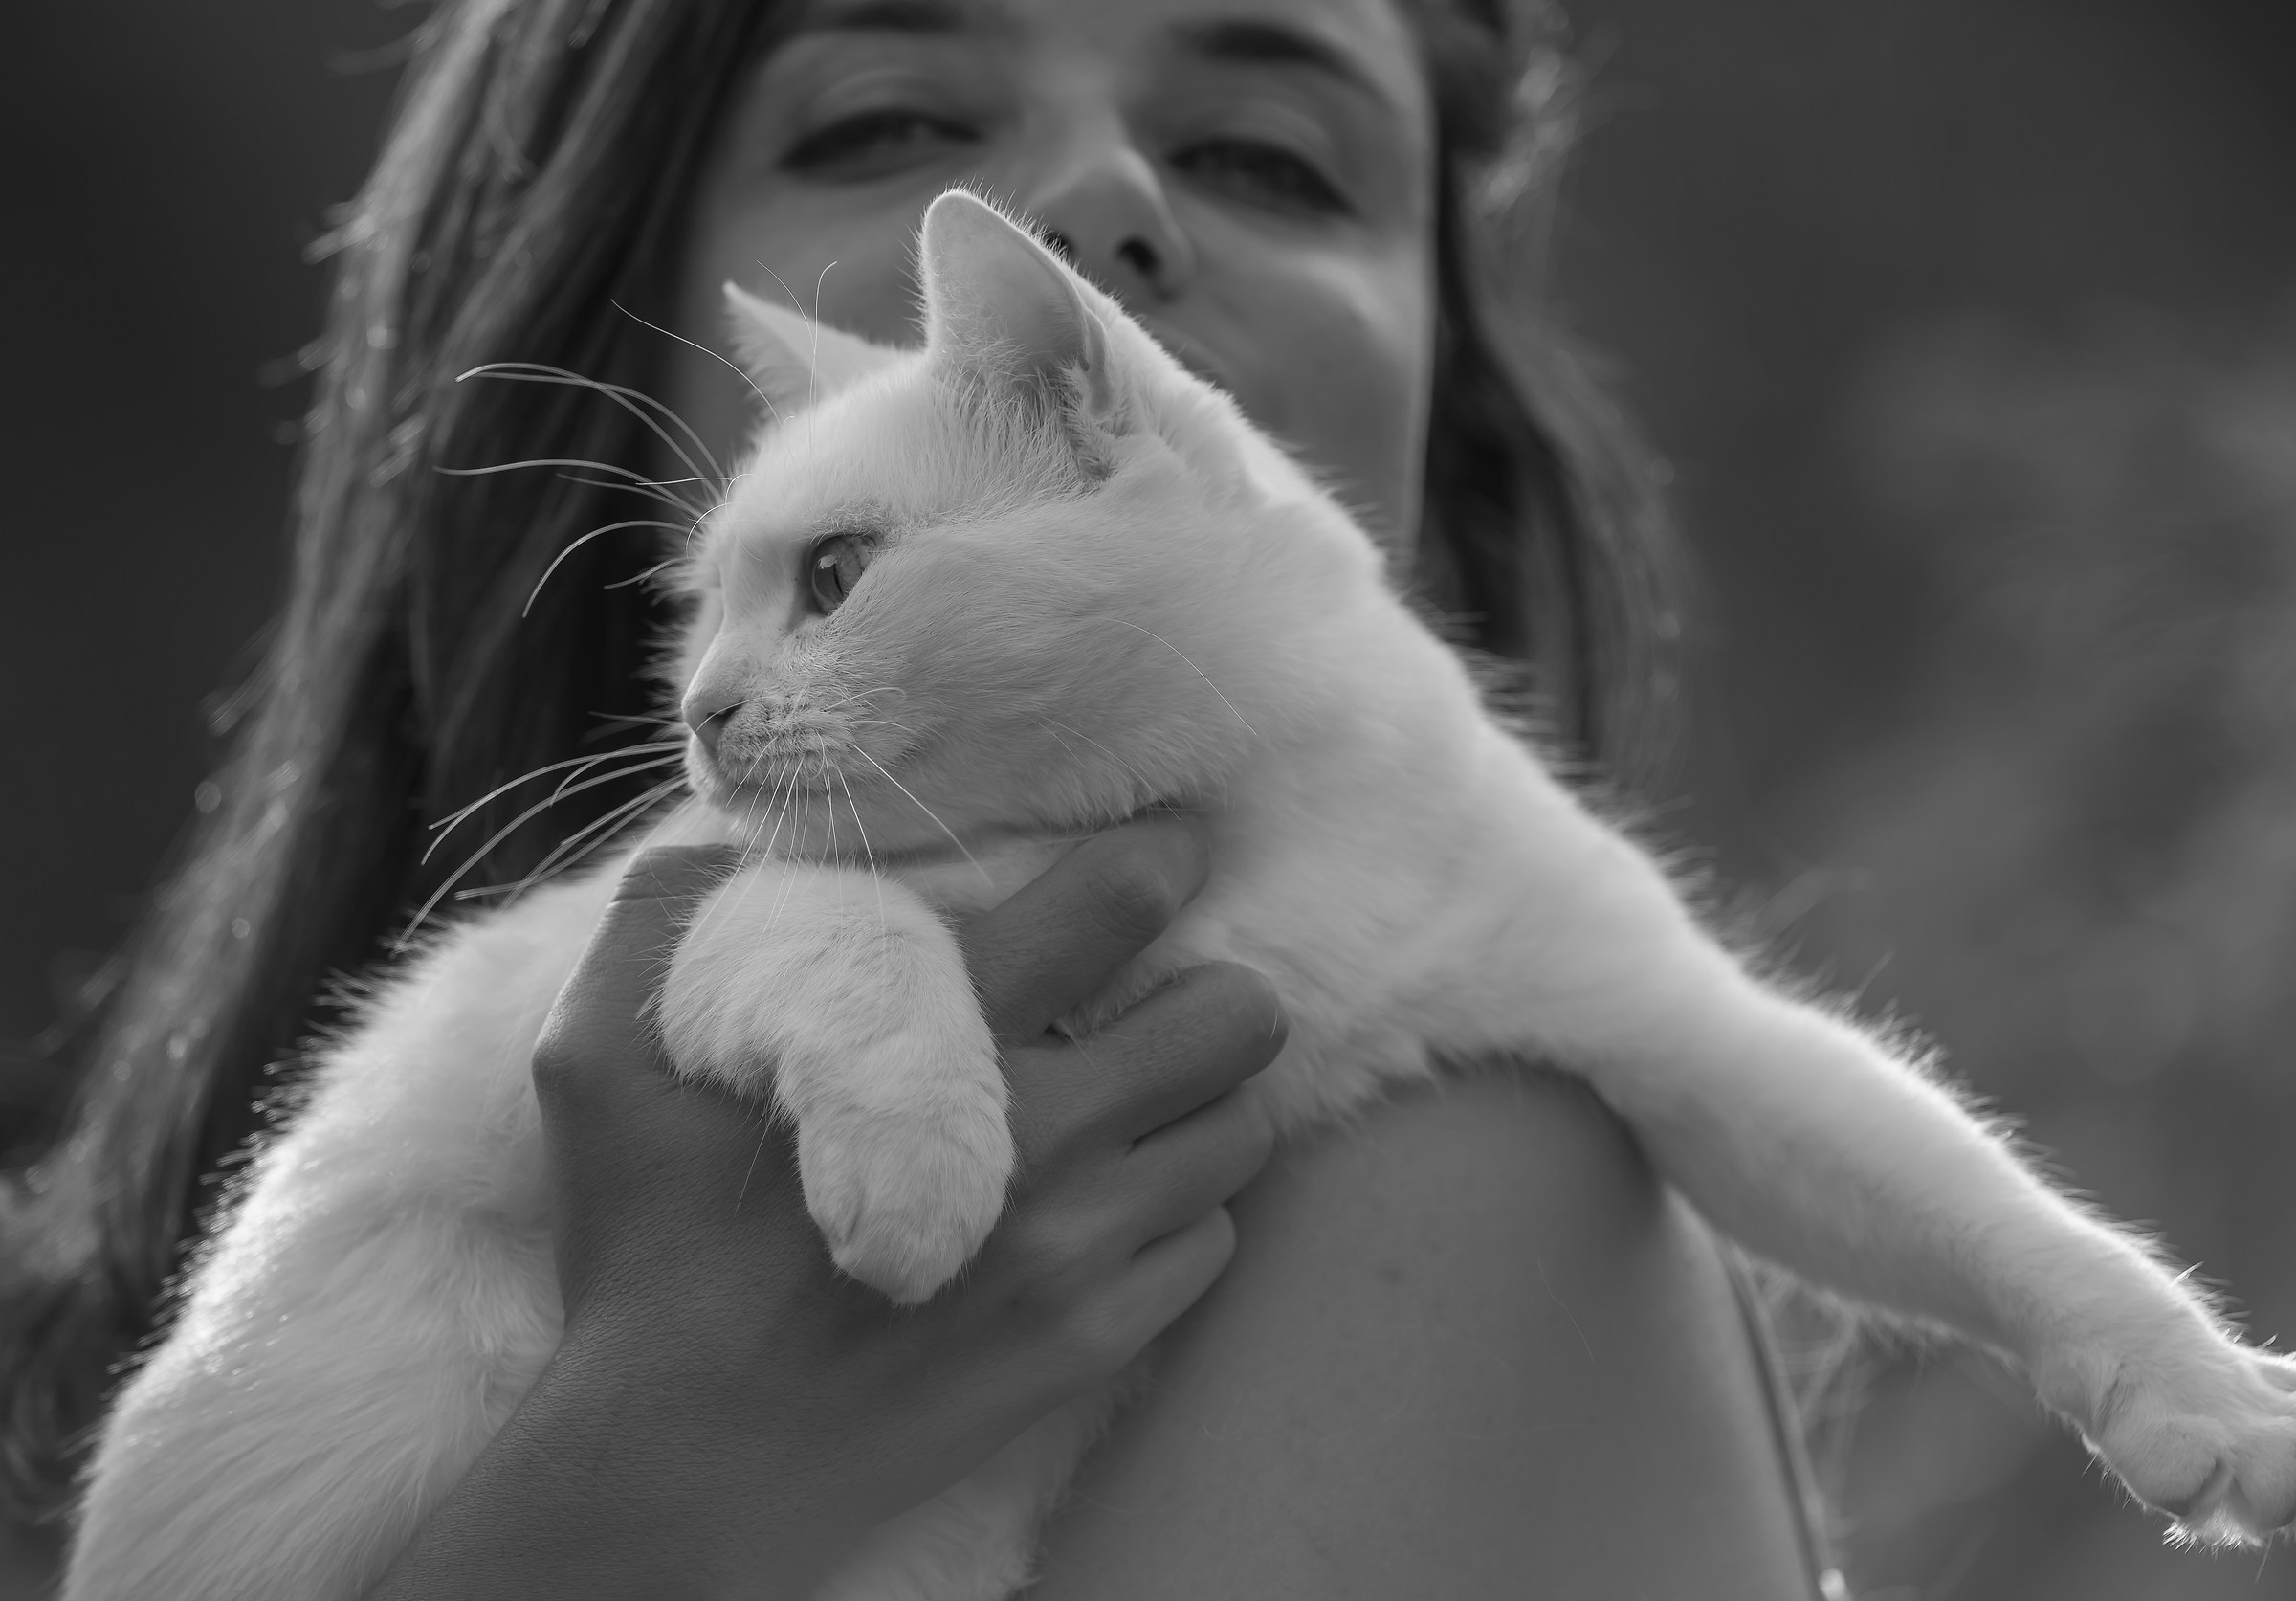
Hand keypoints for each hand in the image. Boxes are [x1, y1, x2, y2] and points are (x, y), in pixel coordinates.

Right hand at [366, 815, 1283, 1599]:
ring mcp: (1083, 1249)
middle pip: (1235, 1017)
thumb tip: (731, 839)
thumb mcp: (602, 1056)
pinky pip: (1212, 1244)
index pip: (1116, 900)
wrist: (684, 1456)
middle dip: (1210, 988)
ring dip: (1199, 1103)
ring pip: (1240, 1132)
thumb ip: (665, 920)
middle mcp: (1043, 1136)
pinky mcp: (1097, 1340)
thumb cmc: (646, 1246)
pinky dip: (1179, 1214)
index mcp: (936, 1041)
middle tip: (1153, 998)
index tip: (1167, 846)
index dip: (1162, 853)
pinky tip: (1108, 1209)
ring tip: (1135, 1104)